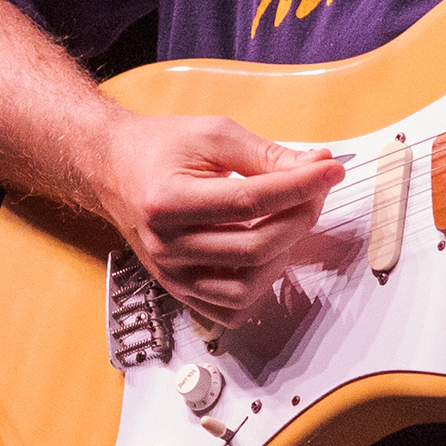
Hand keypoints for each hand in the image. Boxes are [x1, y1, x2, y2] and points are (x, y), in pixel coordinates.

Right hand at [96, 111, 342, 324]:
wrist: (114, 169)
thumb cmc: (161, 148)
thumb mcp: (214, 135)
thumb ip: (267, 154)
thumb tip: (318, 168)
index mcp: (168, 201)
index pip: (249, 202)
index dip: (299, 186)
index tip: (331, 170)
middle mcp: (167, 246)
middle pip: (254, 247)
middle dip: (299, 217)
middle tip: (314, 190)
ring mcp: (172, 275)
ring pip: (246, 287)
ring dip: (283, 255)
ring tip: (288, 221)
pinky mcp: (179, 290)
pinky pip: (230, 310)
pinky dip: (258, 287)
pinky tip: (265, 253)